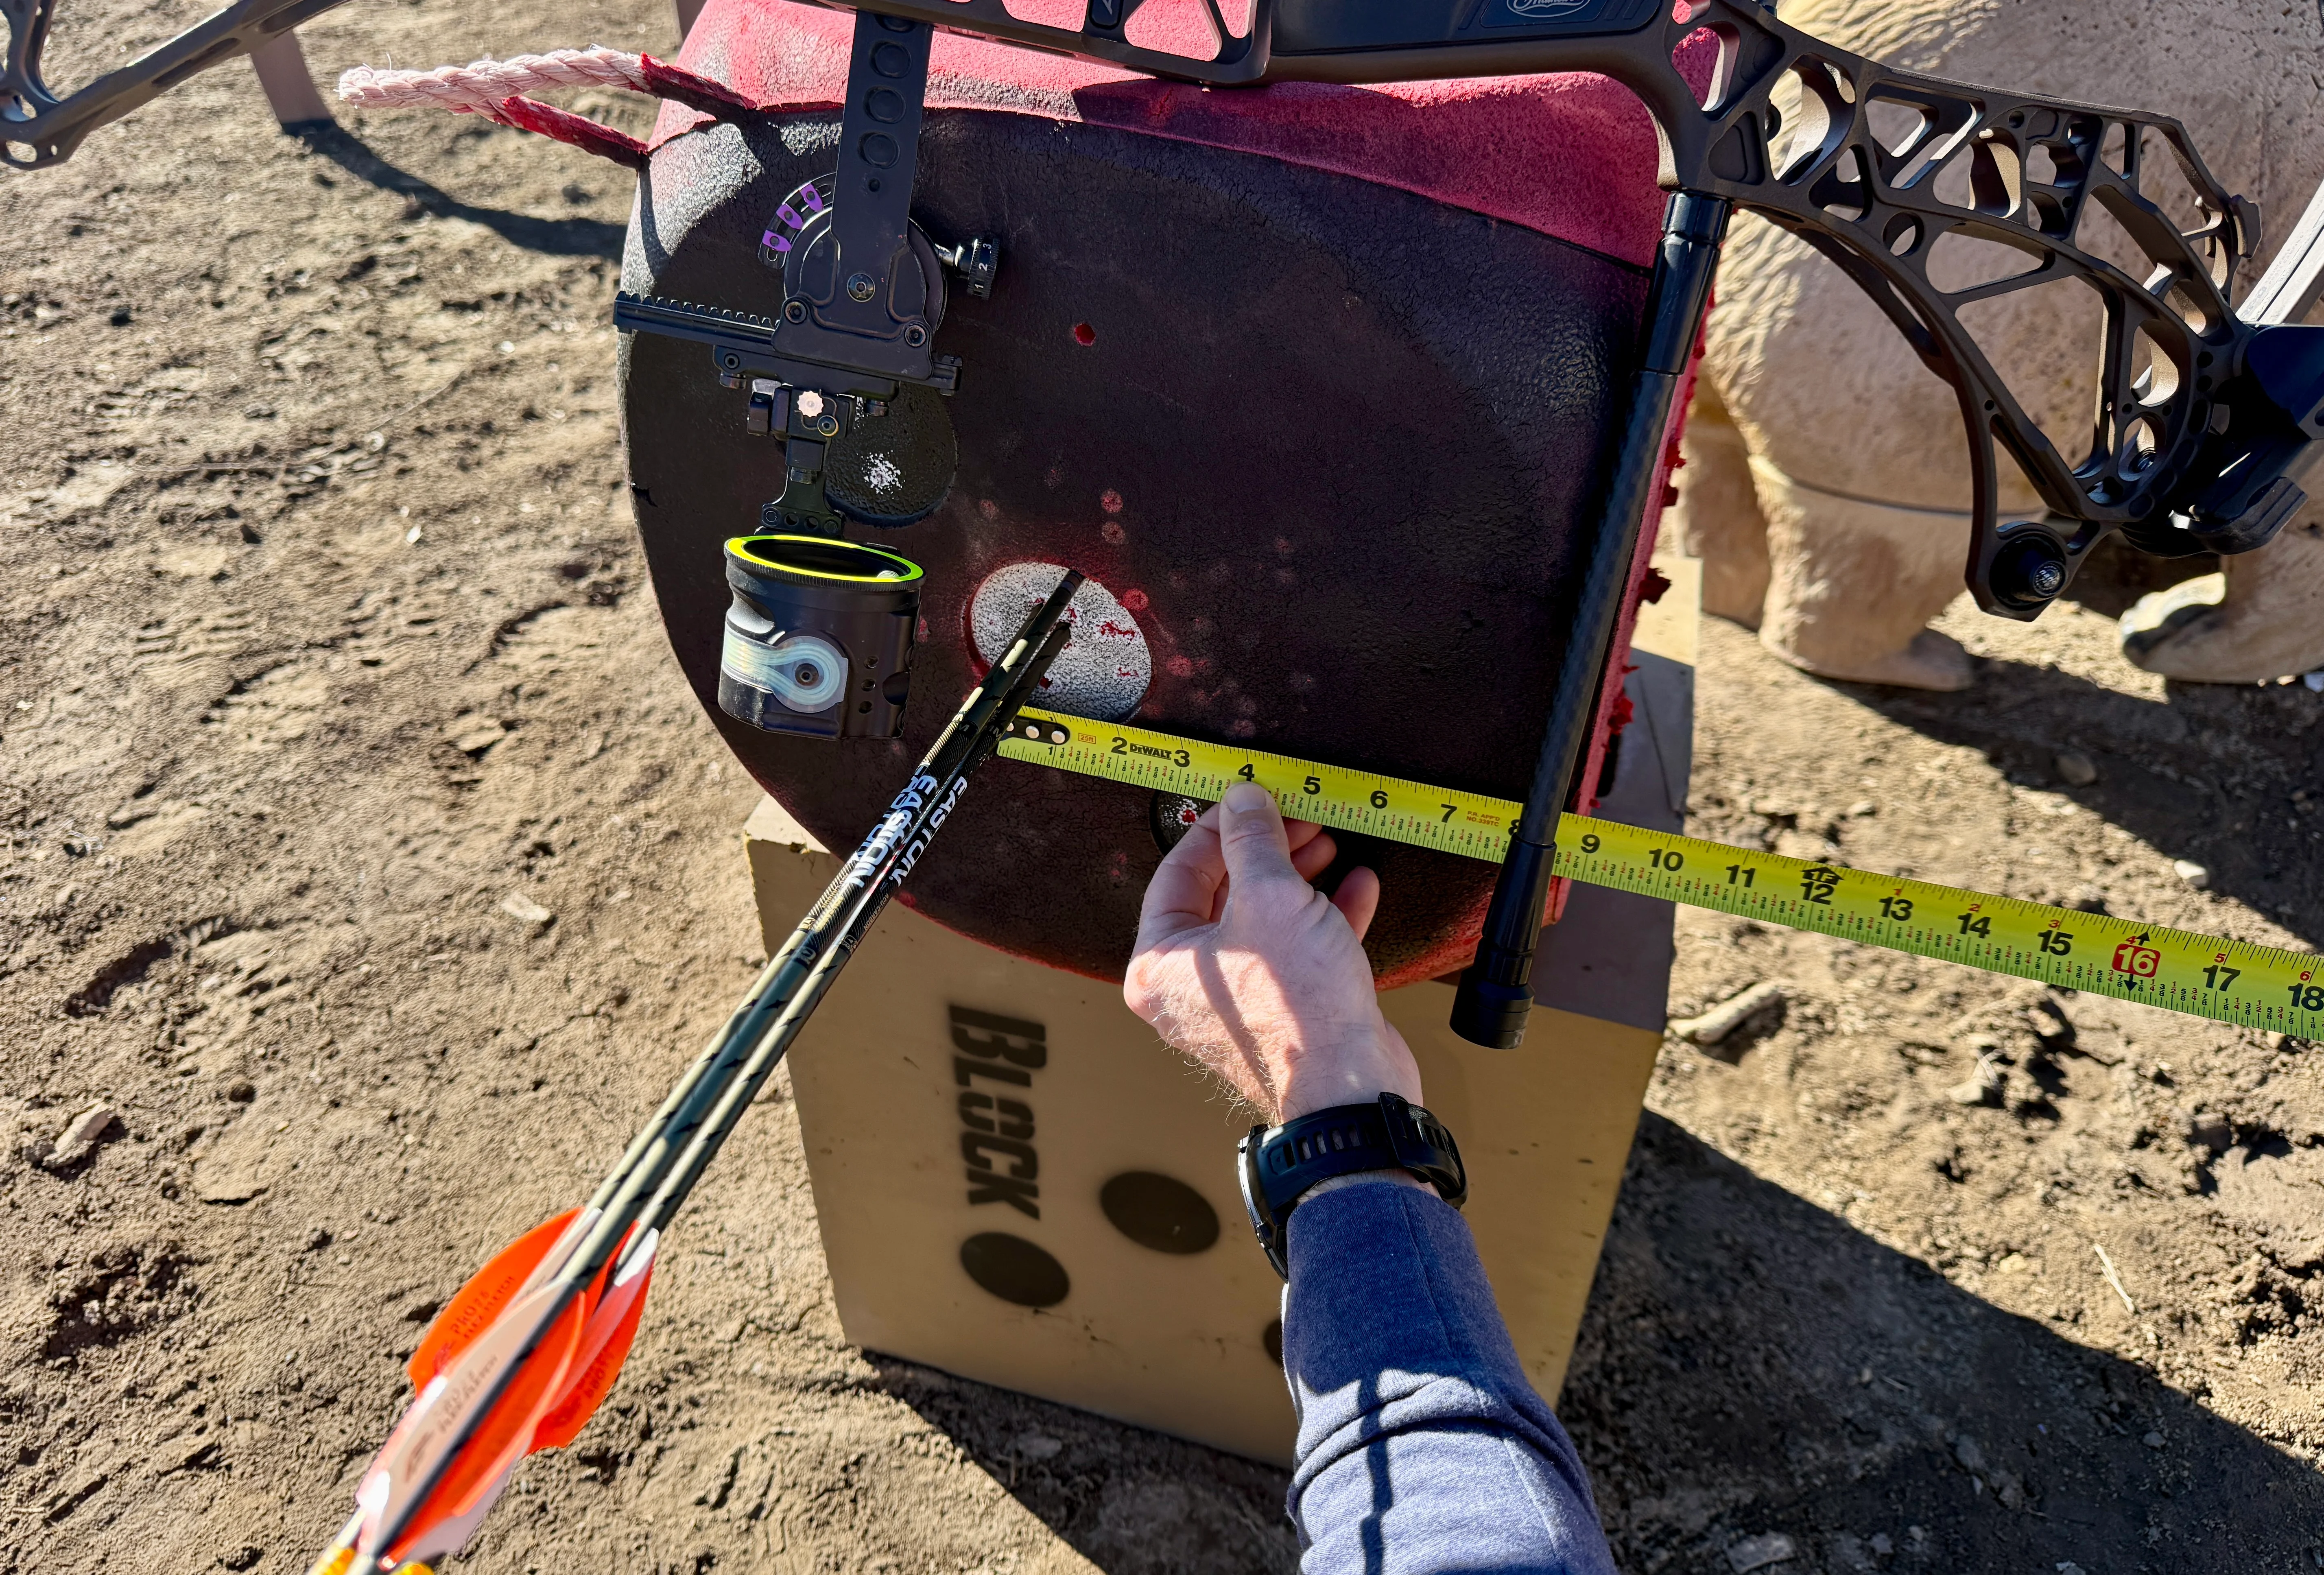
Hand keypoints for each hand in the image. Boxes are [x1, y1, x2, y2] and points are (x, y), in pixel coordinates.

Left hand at [1124, 782, 1421, 1123]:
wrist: (1349, 1089)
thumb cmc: (1296, 1008)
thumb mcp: (1271, 897)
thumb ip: (1253, 841)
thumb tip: (1244, 800)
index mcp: (1159, 964)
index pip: (1178, 874)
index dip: (1218, 829)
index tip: (1251, 800)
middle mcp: (1191, 988)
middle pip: (1222, 896)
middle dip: (1266, 851)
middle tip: (1299, 819)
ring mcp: (1239, 1003)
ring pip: (1265, 921)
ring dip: (1299, 878)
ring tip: (1329, 842)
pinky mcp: (1285, 1013)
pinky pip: (1297, 951)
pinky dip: (1326, 917)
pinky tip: (1358, 885)